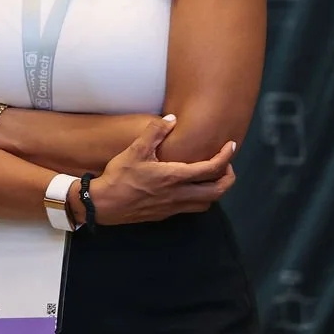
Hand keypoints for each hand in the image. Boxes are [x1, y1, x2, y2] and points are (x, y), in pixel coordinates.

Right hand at [91, 116, 236, 225]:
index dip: (226, 157)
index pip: (211, 169)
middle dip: (228, 178)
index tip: (230, 146)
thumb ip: (155, 132)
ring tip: (209, 176)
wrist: (103, 204)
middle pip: (218, 191)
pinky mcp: (165, 214)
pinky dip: (198, 197)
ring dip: (214, 190)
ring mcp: (173, 207)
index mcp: (174, 177)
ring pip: (206, 203)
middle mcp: (178, 195)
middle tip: (226, 164)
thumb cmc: (119, 176)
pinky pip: (190, 208)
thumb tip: (172, 118)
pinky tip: (187, 187)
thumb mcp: (135, 150)